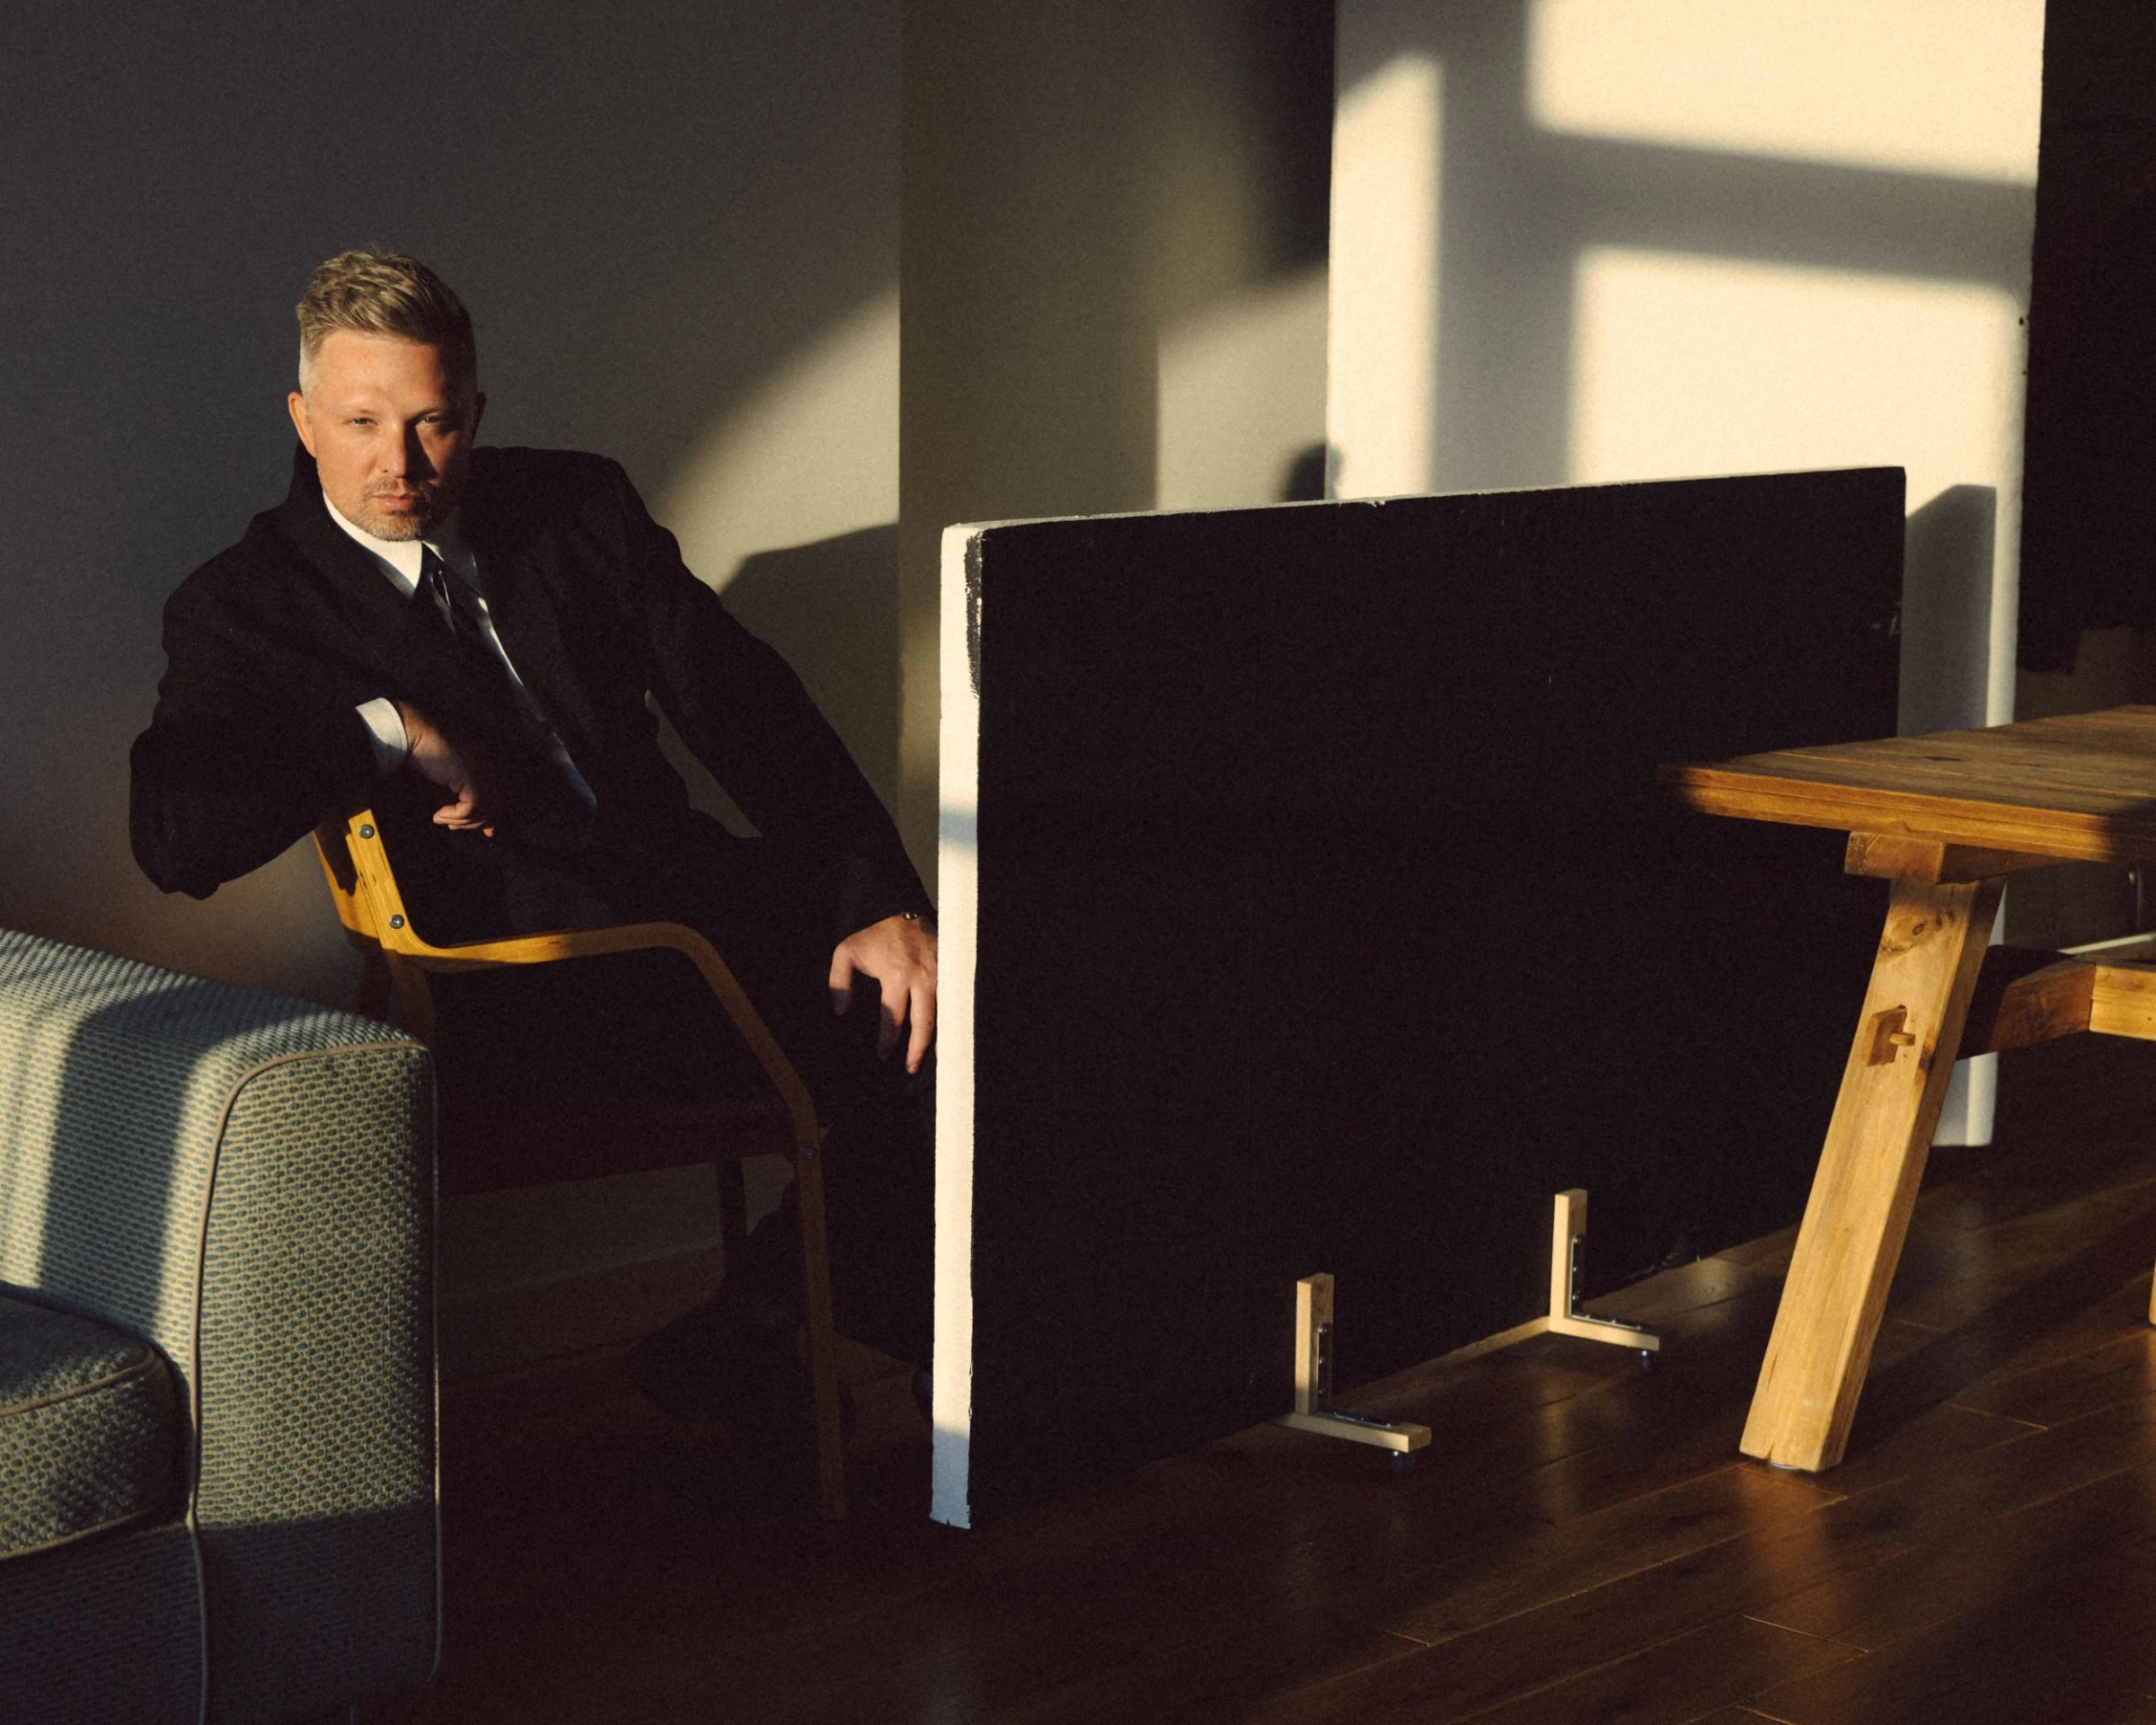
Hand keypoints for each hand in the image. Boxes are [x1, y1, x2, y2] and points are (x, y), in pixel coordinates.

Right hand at [392, 700, 495, 835]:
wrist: (412, 736)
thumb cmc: (420, 756)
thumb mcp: (440, 782)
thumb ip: (452, 799)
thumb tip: (456, 822)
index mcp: (481, 765)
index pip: (494, 797)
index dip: (486, 816)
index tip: (475, 828)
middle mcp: (485, 767)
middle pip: (493, 805)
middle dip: (474, 822)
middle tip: (452, 826)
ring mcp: (480, 771)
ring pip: (484, 809)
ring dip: (462, 820)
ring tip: (442, 819)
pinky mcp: (470, 777)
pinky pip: (471, 806)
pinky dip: (456, 815)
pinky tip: (439, 814)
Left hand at [829, 913, 937, 1072]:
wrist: (904, 910)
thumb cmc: (874, 935)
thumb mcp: (847, 952)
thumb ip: (838, 982)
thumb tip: (841, 1011)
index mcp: (897, 975)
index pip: (893, 1017)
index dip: (888, 1040)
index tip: (883, 1056)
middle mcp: (923, 978)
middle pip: (924, 1023)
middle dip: (917, 1049)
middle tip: (910, 1068)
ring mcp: (942, 975)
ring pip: (943, 1015)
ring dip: (937, 1039)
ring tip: (930, 1059)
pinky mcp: (952, 972)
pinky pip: (952, 1002)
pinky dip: (949, 1021)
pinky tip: (946, 1036)